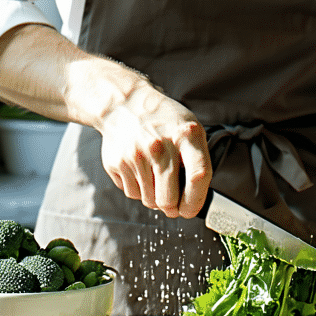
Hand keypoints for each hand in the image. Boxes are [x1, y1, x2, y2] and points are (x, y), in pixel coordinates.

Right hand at [100, 86, 211, 218]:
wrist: (125, 105)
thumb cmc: (163, 121)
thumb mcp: (189, 130)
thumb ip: (198, 160)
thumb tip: (197, 198)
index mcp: (185, 135)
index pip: (198, 176)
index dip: (196, 201)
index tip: (191, 210)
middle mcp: (160, 146)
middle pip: (168, 199)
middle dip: (173, 209)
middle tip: (174, 206)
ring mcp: (136, 155)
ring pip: (149, 201)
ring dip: (155, 198)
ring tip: (156, 178)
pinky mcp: (117, 163)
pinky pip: (132, 194)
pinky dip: (139, 190)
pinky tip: (141, 171)